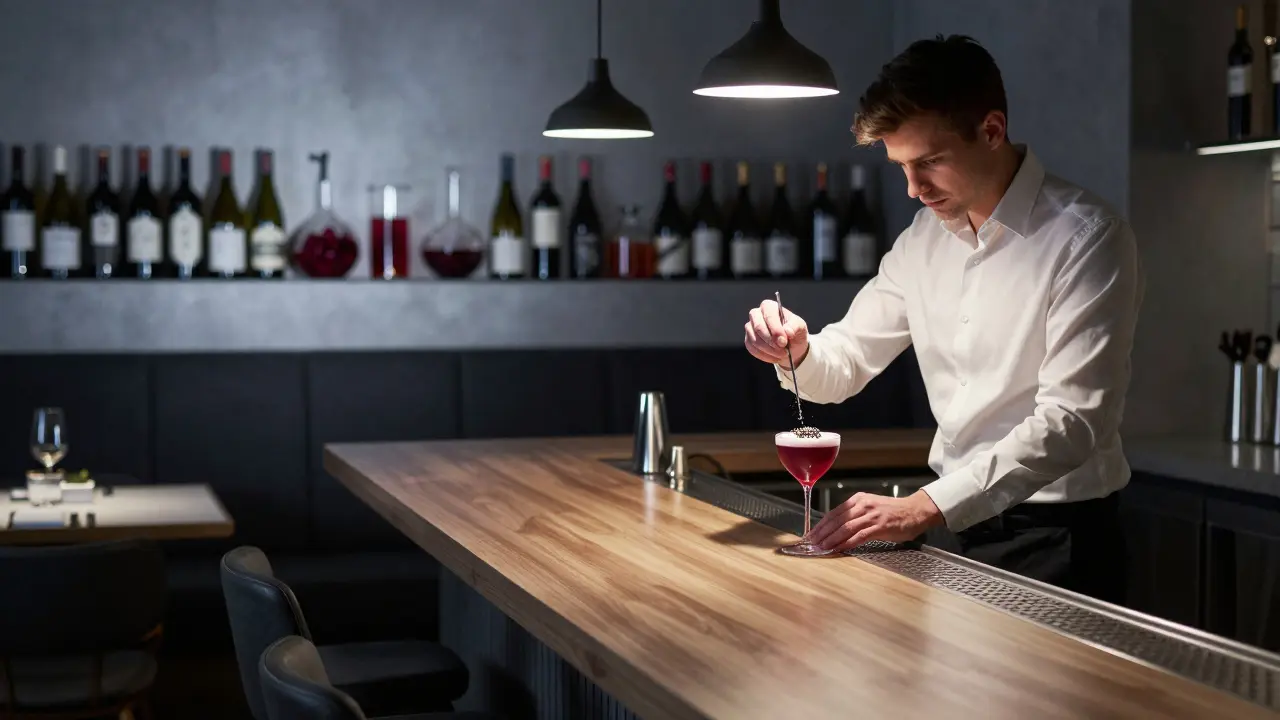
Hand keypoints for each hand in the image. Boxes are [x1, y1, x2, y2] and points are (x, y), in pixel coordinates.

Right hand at [744, 299, 808, 365]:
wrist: (790, 345)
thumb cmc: (794, 331)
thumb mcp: (800, 326)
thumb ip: (794, 326)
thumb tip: (787, 331)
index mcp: (769, 306)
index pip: (769, 315)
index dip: (776, 330)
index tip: (784, 341)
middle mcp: (756, 314)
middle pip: (759, 327)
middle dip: (772, 341)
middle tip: (783, 350)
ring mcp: (750, 328)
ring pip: (755, 340)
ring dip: (770, 351)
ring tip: (782, 354)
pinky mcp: (748, 340)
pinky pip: (753, 349)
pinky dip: (765, 356)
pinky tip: (775, 356)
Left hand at [806, 491, 943, 551]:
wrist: (915, 511)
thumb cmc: (893, 512)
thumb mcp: (870, 507)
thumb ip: (854, 515)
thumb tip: (835, 528)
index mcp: (857, 499)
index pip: (833, 513)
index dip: (820, 525)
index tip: (810, 535)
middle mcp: (862, 505)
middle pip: (836, 520)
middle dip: (821, 533)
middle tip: (810, 544)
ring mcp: (871, 515)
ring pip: (845, 528)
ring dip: (831, 539)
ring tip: (821, 548)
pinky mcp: (879, 526)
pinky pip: (858, 536)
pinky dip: (846, 543)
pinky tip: (838, 549)